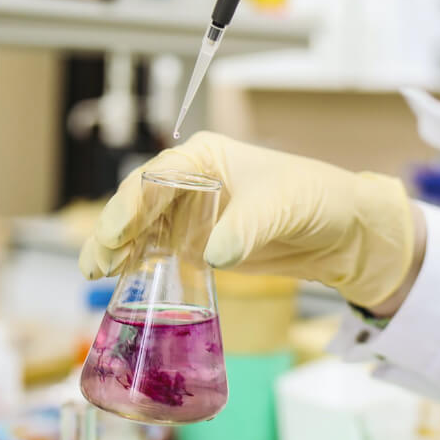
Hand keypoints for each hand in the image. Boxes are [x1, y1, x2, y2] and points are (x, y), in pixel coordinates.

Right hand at [79, 132, 417, 309]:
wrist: (341, 232)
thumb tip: (213, 254)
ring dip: (117, 250)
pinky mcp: (198, 245)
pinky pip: (159, 254)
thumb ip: (245, 227)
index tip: (118, 232)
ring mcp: (191, 216)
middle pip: (138, 203)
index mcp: (204, 157)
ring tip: (97, 274)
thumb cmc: (315, 198)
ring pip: (141, 230)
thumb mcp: (280, 205)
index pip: (156, 176)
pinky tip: (120, 282)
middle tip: (98, 261)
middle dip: (114, 230)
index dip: (131, 203)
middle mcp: (189, 183)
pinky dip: (138, 267)